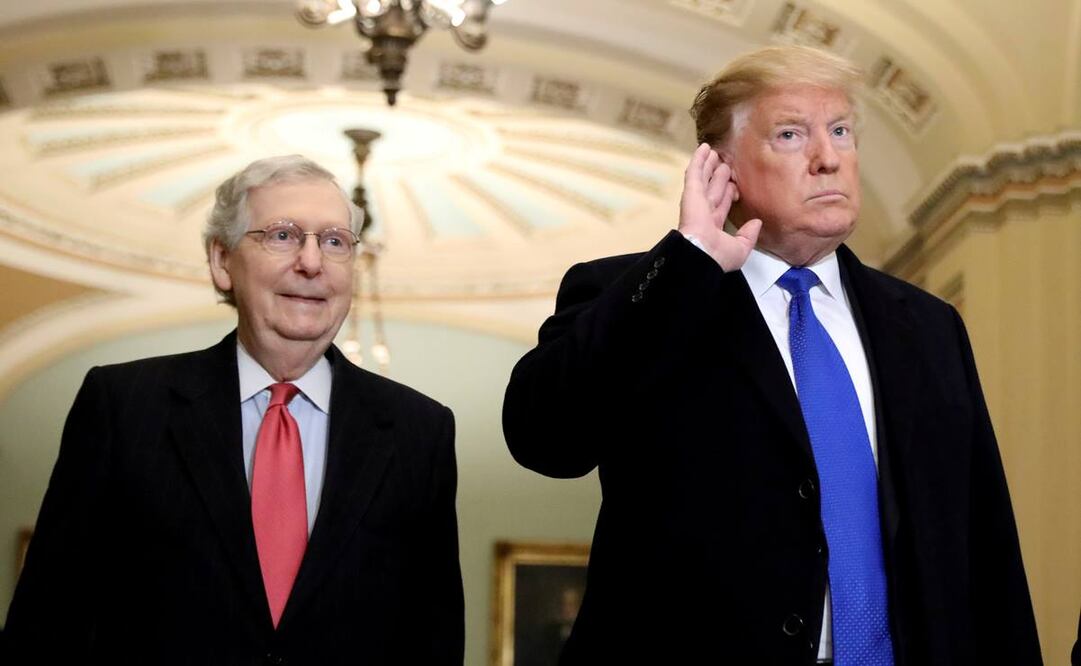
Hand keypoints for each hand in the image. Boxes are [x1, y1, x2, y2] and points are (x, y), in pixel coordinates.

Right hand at [678, 143, 760, 271]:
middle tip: (724, 163)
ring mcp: (696, 200)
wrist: (702, 253)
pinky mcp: (691, 192)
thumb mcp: (740, 248)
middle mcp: (704, 212)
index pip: (722, 205)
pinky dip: (698, 160)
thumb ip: (748, 235)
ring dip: (708, 164)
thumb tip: (756, 223)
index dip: (728, 194)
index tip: (734, 186)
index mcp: (713, 226)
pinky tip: (703, 147)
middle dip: (717, 176)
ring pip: (704, 177)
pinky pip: (695, 172)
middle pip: (712, 188)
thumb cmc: (718, 255)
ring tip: (713, 151)